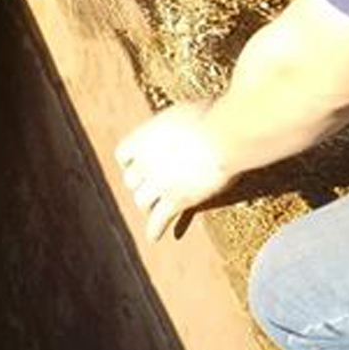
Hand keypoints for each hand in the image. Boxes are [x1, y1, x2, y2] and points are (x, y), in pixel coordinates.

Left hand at [114, 101, 232, 240]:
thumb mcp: (185, 112)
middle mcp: (145, 161)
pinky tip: (154, 237)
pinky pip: (160, 219)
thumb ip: (176, 126)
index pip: (123, 154)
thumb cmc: (213, 116)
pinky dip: (156, 229)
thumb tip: (186, 123)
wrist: (224, 134)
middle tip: (151, 189)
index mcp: (144, 137)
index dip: (130, 161)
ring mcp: (159, 183)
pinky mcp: (176, 200)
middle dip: (141, 184)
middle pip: (132, 181)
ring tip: (154, 210)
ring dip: (148, 205)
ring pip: (142, 201)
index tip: (136, 164)